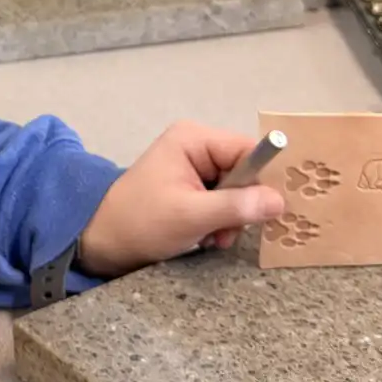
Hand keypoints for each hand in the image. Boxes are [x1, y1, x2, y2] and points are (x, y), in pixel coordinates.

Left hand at [77, 123, 286, 274]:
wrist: (101, 242)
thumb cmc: (141, 223)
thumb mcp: (191, 216)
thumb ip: (237, 206)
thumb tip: (279, 200)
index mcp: (193, 139)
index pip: (247, 150)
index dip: (261, 179)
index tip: (268, 210)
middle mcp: (196, 145)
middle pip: (244, 170)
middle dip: (241, 204)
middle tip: (228, 231)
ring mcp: (193, 166)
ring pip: (237, 189)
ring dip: (231, 218)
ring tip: (214, 237)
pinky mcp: (191, 186)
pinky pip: (222, 199)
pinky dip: (220, 220)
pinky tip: (208, 236)